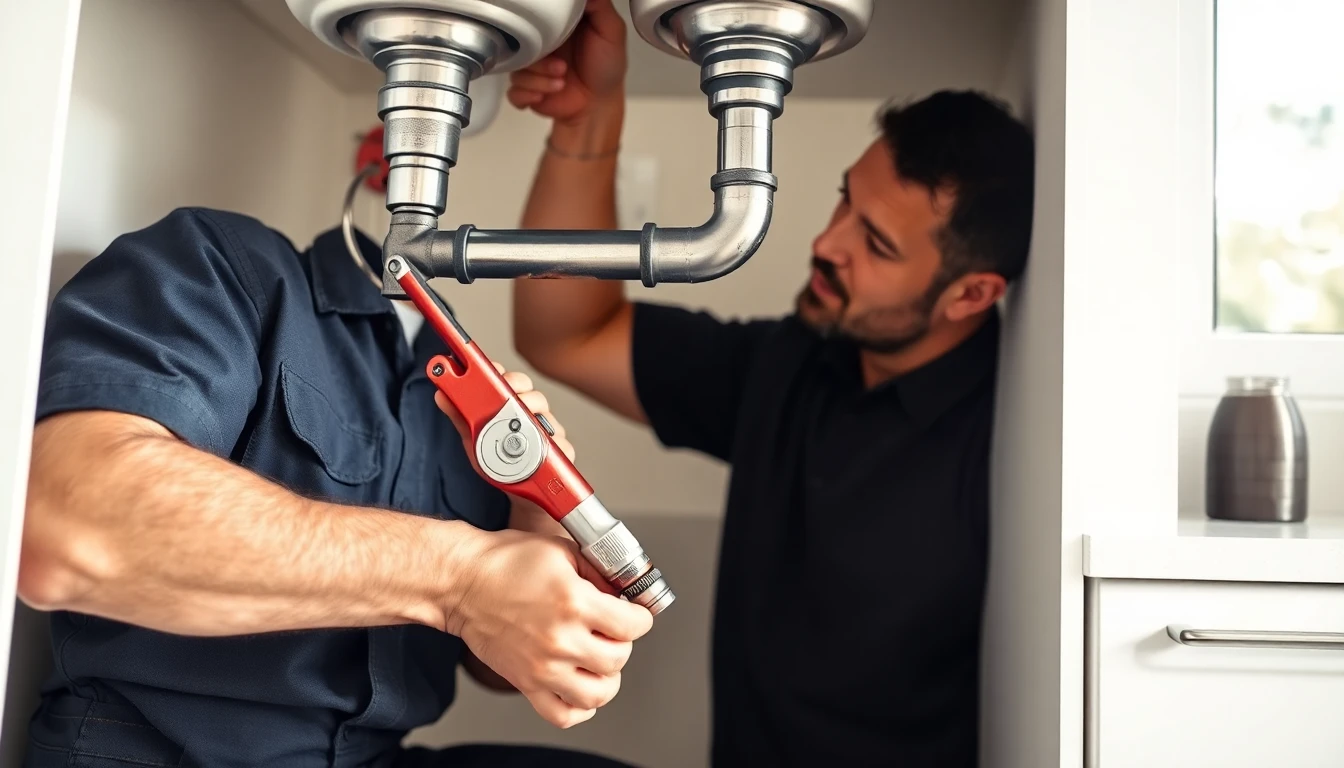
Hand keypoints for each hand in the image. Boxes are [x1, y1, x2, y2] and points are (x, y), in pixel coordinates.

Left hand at [434, 361, 575, 464]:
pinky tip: (542, 443)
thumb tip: (440, 394)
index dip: (499, 372)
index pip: (508, 381)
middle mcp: (532, 415)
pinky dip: (552, 442)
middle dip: (517, 387)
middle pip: (530, 391)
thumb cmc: (500, 465)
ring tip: (518, 420)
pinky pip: (560, 443)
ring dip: (532, 413)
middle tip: (505, 392)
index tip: (490, 369)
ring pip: (546, 414)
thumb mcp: (475, 441)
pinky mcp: (562, 452)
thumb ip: (460, 418)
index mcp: (511, 407)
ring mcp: (549, 432)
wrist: (523, 497)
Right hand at [452, 529, 653, 726]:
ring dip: (606, 677)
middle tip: (610, 630)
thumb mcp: (563, 550)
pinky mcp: (526, 683)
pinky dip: (579, 708)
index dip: (639, 617)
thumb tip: (623, 591)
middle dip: (621, 642)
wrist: (462, 582)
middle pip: (619, 659)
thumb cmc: (505, 562)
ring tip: (598, 659)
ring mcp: (543, 667)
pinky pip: (563, 714)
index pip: (634, 626)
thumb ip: (599, 572)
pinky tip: (579, 686)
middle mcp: (561, 640)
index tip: (633, 614)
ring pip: (598, 694)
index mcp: (574, 603)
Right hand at [507, 0, 627, 126]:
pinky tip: (545, 95)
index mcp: (555, 26)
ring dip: (539, 79)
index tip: (550, 31)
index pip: (535, 15)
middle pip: (519, 43)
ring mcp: (531, 67)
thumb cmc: (606, 67)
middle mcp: (539, 44)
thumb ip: (599, 6)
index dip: (539, 22)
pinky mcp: (526, 89)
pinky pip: (513, 91)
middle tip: (562, 67)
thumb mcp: (611, 31)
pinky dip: (529, 95)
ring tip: (561, 82)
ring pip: (516, 69)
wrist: (599, 104)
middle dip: (540, 59)